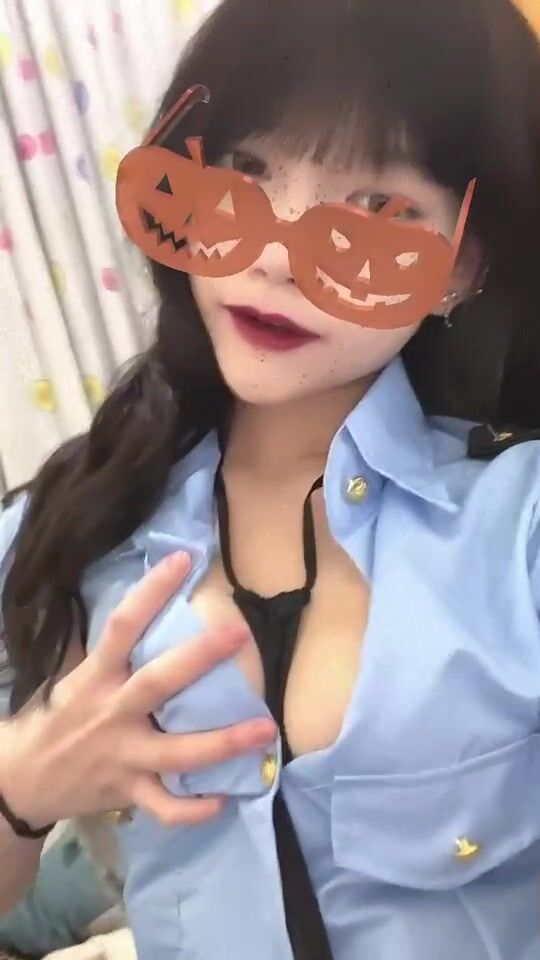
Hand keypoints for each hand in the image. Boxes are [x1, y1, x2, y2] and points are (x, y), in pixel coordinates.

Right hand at [1, 553, 275, 828]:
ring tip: (264, 729)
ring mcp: (122, 757)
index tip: (183, 559)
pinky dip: (194, 809)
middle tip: (240, 633)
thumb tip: (158, 607)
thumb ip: (115, 653)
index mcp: (95, 678)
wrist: (23, 778)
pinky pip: (165, 808)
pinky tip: (225, 798)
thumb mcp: (77, 677)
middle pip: (158, 683)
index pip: (122, 625)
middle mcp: (111, 714)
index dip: (151, 591)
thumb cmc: (61, 717)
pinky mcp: (127, 793)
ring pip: (176, 752)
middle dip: (200, 658)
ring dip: (223, 742)